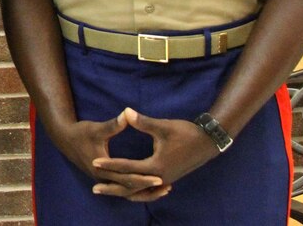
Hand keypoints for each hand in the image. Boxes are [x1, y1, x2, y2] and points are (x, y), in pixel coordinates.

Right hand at [47, 111, 168, 199]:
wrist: (65, 139)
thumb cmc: (81, 132)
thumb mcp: (97, 128)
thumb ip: (114, 124)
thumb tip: (128, 114)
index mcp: (102, 169)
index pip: (127, 178)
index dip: (144, 178)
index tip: (160, 177)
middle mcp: (103, 178)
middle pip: (129, 188)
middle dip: (148, 188)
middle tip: (167, 186)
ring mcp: (103, 179)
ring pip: (126, 191)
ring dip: (144, 191)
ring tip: (163, 190)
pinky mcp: (104, 177)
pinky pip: (123, 187)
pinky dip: (136, 188)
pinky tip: (148, 184)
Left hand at [91, 108, 217, 199]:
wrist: (209, 142)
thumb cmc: (186, 132)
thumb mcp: (163, 127)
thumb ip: (142, 122)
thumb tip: (125, 111)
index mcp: (156, 166)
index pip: (127, 167)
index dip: (110, 164)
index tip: (94, 162)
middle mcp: (159, 178)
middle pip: (131, 186)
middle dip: (112, 187)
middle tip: (94, 188)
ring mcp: (165, 180)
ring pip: (140, 191)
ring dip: (124, 191)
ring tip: (108, 191)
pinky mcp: (168, 178)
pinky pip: (149, 190)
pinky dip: (138, 191)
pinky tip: (130, 189)